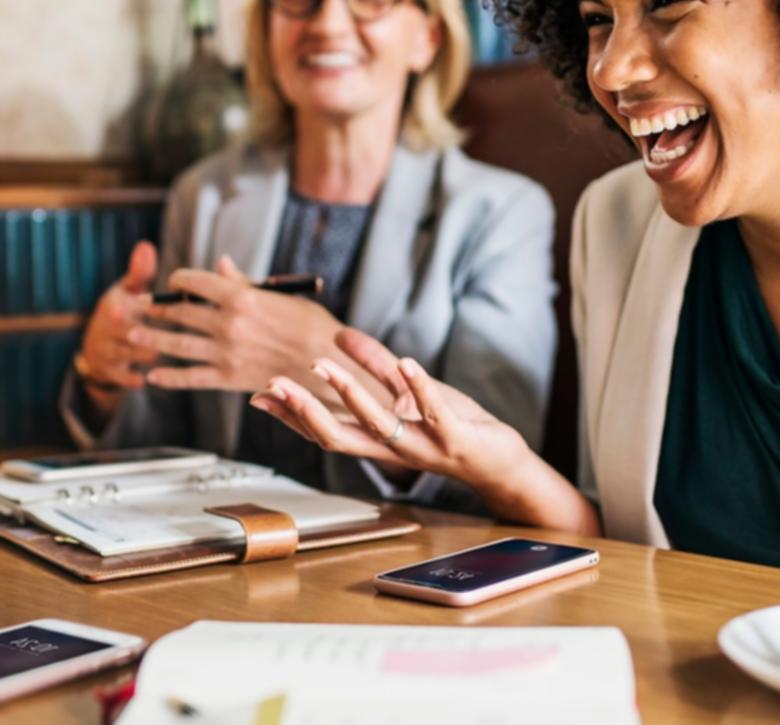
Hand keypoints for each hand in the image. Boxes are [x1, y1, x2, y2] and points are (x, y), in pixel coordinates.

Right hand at [79, 241, 159, 395]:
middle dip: (142, 333)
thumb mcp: (126, 290)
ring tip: (164, 354)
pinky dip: (132, 379)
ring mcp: (107, 351)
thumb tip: (146, 245)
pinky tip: (146, 380)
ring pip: (128, 355)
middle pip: (125, 331)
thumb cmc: (123, 311)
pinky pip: (122, 378)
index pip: (119, 306)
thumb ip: (139, 272)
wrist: (98, 347)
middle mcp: (106, 329)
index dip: (128, 308)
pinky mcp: (110, 373)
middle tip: (163, 335)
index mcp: (113, 306)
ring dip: (145, 355)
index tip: (135, 308)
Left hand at [136, 255, 344, 393]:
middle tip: (141, 305)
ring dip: (150, 337)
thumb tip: (221, 264)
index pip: (197, 282)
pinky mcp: (228, 378)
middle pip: (180, 312)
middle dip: (158, 307)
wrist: (330, 365)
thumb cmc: (314, 327)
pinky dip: (169, 377)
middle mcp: (228, 324)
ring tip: (131, 333)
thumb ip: (245, 283)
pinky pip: (191, 378)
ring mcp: (225, 352)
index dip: (179, 279)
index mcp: (242, 297)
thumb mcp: (283, 296)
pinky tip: (152, 375)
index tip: (173, 281)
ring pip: (176, 343)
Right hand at [250, 327, 527, 489]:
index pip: (324, 431)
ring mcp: (423, 446)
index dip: (290, 416)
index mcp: (377, 439)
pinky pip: (435, 413)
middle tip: (275, 385)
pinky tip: (407, 362)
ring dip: (350, 395)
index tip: (259, 396)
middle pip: (337, 436)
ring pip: (378, 426)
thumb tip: (341, 336)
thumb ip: (378, 366)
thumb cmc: (452, 427)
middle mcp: (392, 449)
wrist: (499, 462)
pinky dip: (421, 388)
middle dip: (304, 410)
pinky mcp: (455, 438)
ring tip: (324, 366)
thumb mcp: (410, 392)